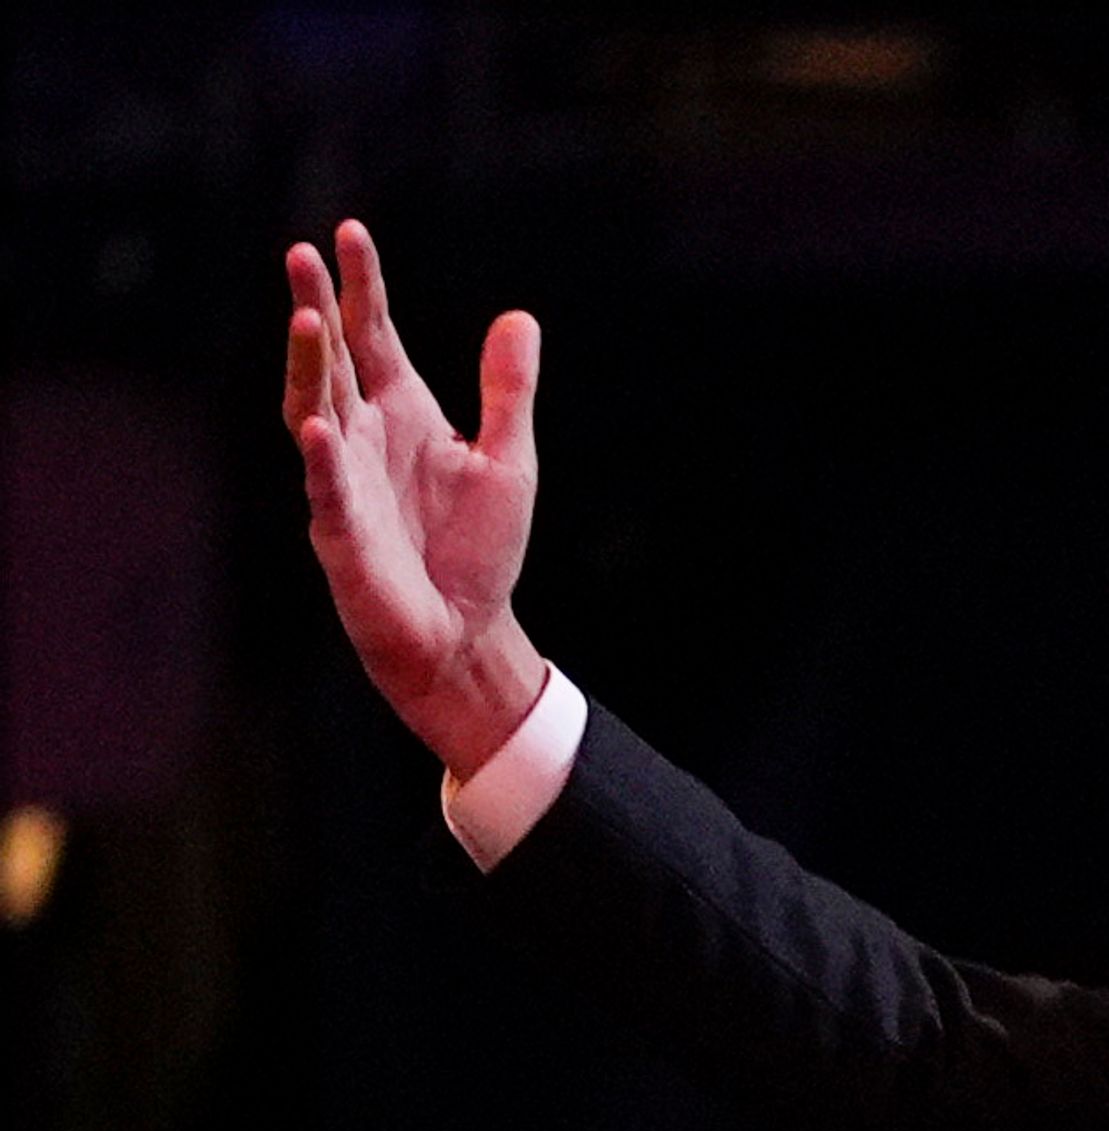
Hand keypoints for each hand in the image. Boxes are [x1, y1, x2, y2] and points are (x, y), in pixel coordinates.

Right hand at [281, 220, 546, 775]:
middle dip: (317, 308)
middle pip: (332, 360)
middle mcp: (364, 437)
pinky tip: (316, 426)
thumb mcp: (508, 460)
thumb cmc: (478, 551)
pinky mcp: (341, 532)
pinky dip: (321, 459)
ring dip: (309, 367)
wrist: (466, 633)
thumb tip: (519, 317)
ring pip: (314, 409)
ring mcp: (342, 480)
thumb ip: (508, 391)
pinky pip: (326, 488)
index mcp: (405, 415)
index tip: (350, 232)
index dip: (362, 287)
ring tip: (307, 321)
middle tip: (300, 254)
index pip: (374, 337)